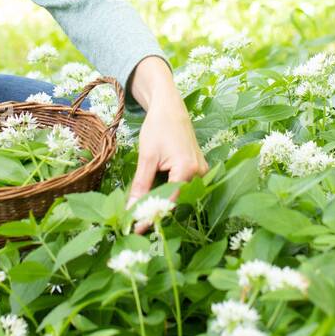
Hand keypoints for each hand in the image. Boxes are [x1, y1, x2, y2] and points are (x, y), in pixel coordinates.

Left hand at [127, 93, 208, 233]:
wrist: (170, 107)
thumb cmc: (158, 127)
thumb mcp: (147, 157)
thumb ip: (141, 185)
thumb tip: (132, 209)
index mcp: (188, 169)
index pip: (169, 201)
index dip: (152, 215)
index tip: (136, 228)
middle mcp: (200, 173)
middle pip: (176, 201)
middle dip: (156, 211)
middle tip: (135, 222)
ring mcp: (202, 172)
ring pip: (179, 195)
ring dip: (161, 203)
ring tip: (141, 212)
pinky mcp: (198, 170)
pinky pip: (183, 187)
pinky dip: (167, 193)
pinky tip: (152, 197)